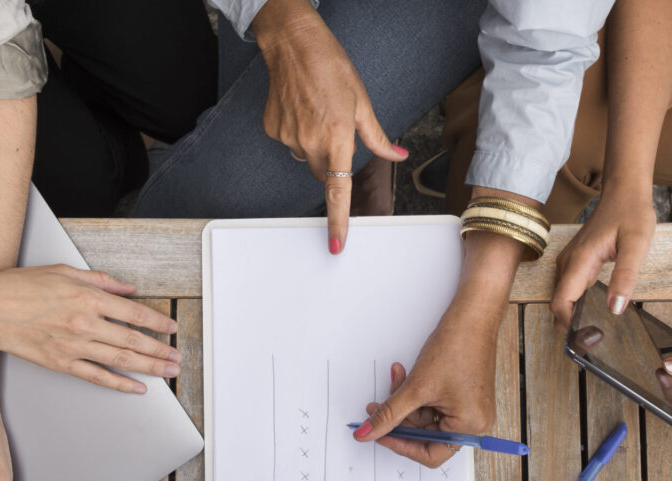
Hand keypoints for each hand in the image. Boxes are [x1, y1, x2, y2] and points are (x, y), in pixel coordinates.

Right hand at [0, 265, 178, 393]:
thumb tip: (128, 288)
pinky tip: (136, 388)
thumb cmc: (19, 286)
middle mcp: (84, 323)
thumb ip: (102, 281)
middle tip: (178, 356)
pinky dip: (119, 384)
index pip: (134, 313)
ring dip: (149, 367)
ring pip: (120, 360)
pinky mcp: (60, 363)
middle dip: (160, 350)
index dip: (157, 323)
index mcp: (88, 297)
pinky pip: (97, 376)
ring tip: (168, 371)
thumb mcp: (65, 272)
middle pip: (133, 340)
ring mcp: (73, 345)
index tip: (172, 328)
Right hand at [252, 0, 407, 253]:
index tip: (336, 245)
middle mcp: (310, 142)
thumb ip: (379, 138)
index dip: (338, 221)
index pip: (338, 191)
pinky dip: (298, 133)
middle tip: (337, 130)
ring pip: (306, 158)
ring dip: (315, 146)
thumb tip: (398, 156)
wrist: (293, 45)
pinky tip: (301, 109)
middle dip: (332, 162)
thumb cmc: (332, 68)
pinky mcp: (273, 130)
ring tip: (318, 113)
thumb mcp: (362, 102)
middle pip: (323, 173)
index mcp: (337, 137)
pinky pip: (290, 143)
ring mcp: (288, 137)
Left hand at [353, 310, 499, 467]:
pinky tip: (405, 374)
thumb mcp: (416, 387)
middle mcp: (474, 423)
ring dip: (405, 400)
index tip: (378, 434)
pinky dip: (416, 392)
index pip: (429, 453)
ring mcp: (470, 409)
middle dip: (399, 417)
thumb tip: (366, 434)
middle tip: (376, 406)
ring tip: (396, 377)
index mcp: (470, 427)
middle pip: (425, 434)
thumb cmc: (456, 347)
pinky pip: (433, 404)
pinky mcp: (464, 396)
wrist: (472, 317)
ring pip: (425, 417)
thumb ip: (388, 414)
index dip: (400, 444)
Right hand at [551, 189, 655, 327]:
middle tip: (593, 340)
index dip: (568, 324)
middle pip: (559, 303)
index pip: (561, 302)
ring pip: (562, 297)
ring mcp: (569, 262)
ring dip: (573, 315)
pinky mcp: (575, 261)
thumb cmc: (631, 214)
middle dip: (570, 325)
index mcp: (580, 261)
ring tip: (594, 330)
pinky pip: (569, 288)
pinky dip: (576, 303)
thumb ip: (626, 277)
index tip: (585, 339)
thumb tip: (615, 308)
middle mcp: (568, 263)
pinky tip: (593, 311)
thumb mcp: (637, 245)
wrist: (623, 192)